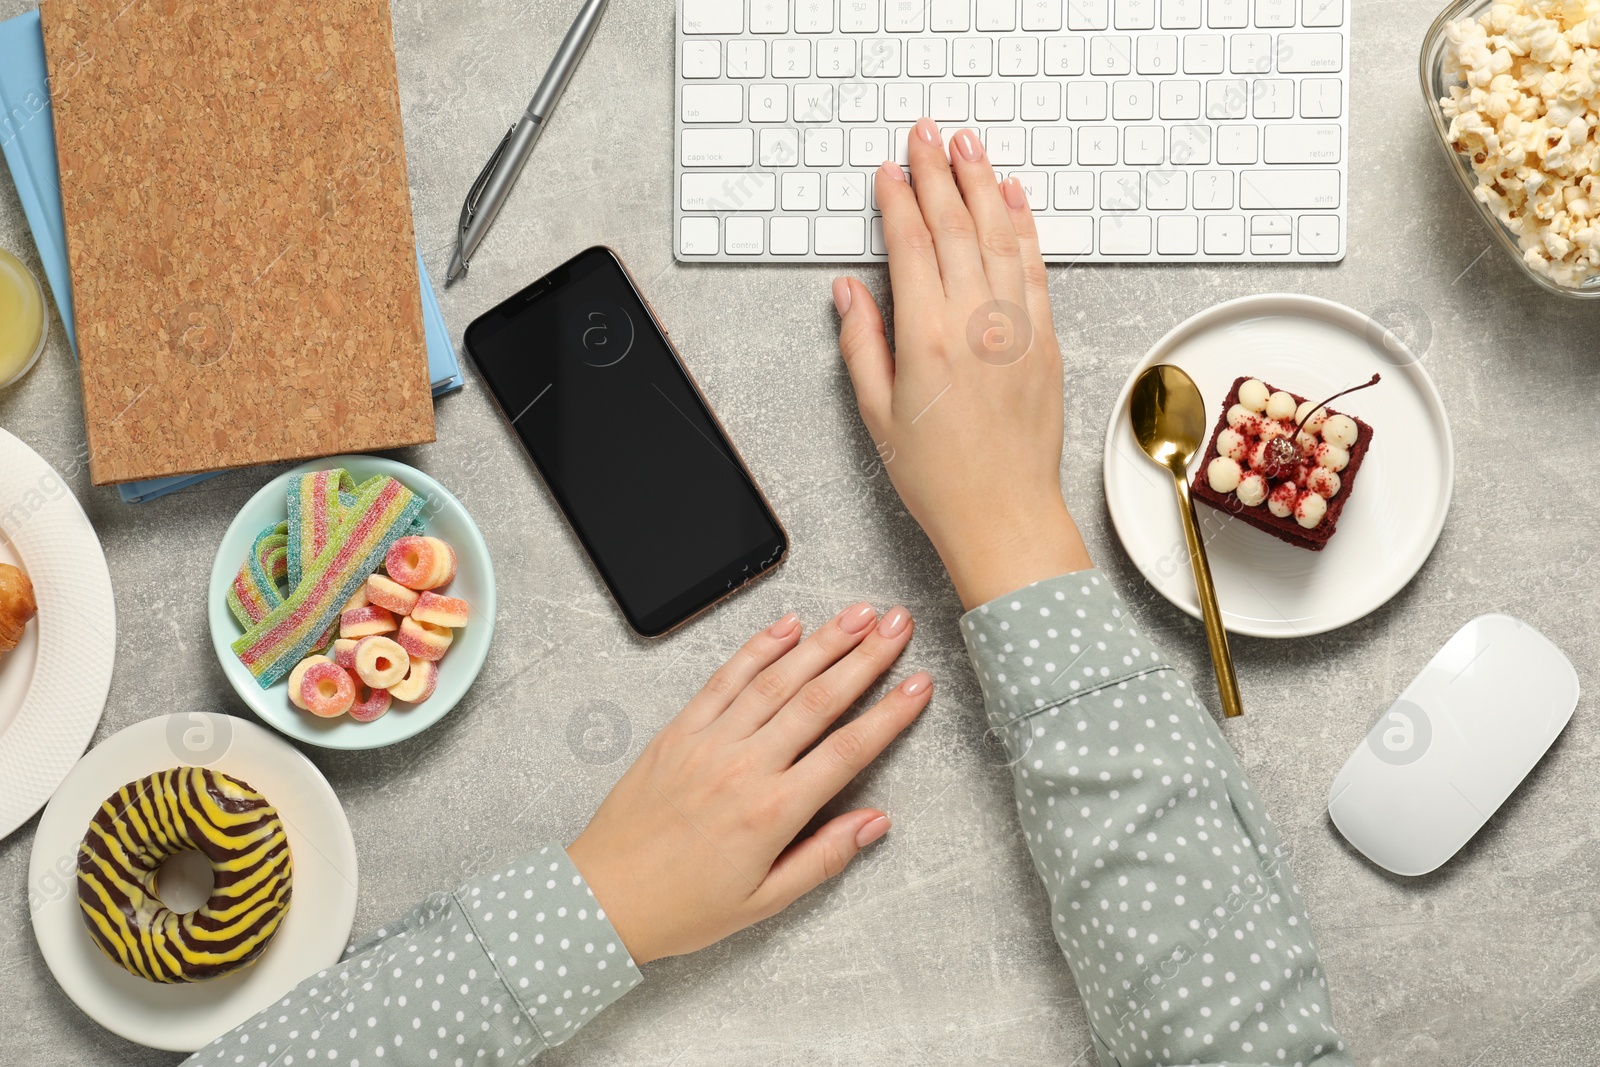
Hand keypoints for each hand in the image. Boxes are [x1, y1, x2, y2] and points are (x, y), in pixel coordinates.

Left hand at [566, 603, 930, 964]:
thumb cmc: (681, 907)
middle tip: (899, 625)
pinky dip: (757, 648)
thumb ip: (824, 857)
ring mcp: (709, 742)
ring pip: (776, 679)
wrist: (601, 899)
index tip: (919, 685)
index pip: (847, 750)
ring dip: (822, 641)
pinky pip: (724, 679)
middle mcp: (743, 767)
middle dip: (866, 657)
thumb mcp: (764, 901)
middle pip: (818, 699)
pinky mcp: (679, 731)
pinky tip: (786, 627)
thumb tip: (874, 823)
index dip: (890, 713)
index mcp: (771, 813)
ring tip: (858, 614)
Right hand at [833, 118, 1091, 608]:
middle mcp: (975, 324)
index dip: (897, 200)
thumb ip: (862, 344)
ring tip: (968, 147)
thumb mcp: (877, 413)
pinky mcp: (1047, 341)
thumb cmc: (939, 478)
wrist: (1004, 516)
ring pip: (999, 235)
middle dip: (937, 173)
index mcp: (926, 338)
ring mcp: (1018, 329)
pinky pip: (1036, 267)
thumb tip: (848, 291)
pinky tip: (1014, 198)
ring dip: (983, 184)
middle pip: (955, 226)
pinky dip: (1025, 226)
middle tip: (926, 135)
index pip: (910, 245)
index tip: (888, 171)